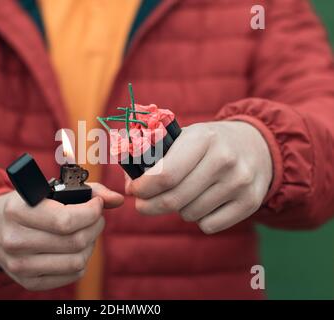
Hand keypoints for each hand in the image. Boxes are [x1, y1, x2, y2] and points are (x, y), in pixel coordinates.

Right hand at [0, 183, 123, 290]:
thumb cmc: (29, 204)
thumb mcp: (50, 188)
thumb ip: (88, 189)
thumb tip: (117, 199)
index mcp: (17, 211)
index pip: (65, 220)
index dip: (91, 212)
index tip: (97, 204)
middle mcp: (15, 240)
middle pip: (75, 242)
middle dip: (95, 226)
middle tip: (96, 218)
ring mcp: (20, 265)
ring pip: (77, 261)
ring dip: (91, 244)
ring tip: (87, 232)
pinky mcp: (29, 282)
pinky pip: (72, 275)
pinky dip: (82, 260)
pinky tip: (75, 247)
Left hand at [126, 121, 272, 233]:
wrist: (256, 145)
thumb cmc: (208, 143)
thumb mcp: (184, 136)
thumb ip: (153, 156)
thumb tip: (129, 186)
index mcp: (203, 138)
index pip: (165, 175)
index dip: (143, 188)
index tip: (134, 190)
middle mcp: (224, 160)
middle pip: (174, 200)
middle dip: (150, 205)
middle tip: (143, 204)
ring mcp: (240, 182)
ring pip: (189, 214)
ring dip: (178, 210)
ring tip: (183, 194)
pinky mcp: (251, 202)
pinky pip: (209, 226)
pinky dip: (199, 219)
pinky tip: (203, 202)